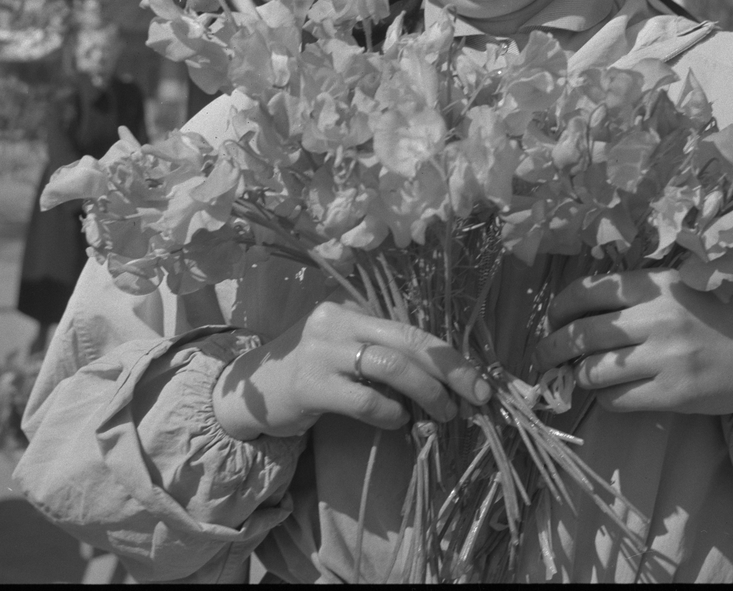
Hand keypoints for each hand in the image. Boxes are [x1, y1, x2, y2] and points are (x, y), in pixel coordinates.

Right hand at [213, 300, 491, 440]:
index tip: (480, 383)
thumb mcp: (349, 354)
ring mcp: (322, 350)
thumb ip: (387, 360)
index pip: (413, 328)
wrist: (252, 392)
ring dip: (425, 393)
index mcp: (354, 310)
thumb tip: (446, 386)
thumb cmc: (312, 374)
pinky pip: (363, 398)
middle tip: (476, 398)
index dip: (451, 356)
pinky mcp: (309, 384)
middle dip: (449, 370)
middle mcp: (339, 321)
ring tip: (442, 416)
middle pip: (408, 340)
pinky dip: (389, 413)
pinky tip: (397, 422)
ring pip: (390, 365)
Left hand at [533, 269, 732, 421]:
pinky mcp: (673, 394)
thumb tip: (576, 310)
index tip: (552, 320)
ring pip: (594, 369)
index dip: (559, 308)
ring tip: (572, 376)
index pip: (586, 292)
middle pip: (581, 333)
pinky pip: (618, 399)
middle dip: (552, 346)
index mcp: (654, 285)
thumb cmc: (718, 317)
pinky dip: (604, 397)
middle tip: (542, 355)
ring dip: (576, 375)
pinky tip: (608, 392)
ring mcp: (665, 358)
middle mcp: (656, 318)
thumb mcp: (677, 288)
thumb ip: (634, 293)